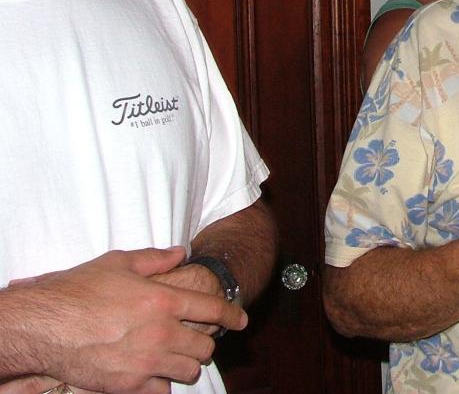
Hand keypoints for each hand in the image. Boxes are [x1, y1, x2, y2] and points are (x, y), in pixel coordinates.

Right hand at [7, 247, 246, 392]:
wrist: (44, 325)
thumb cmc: (79, 290)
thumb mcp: (120, 262)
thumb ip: (156, 258)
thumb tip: (181, 252)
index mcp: (165, 301)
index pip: (213, 310)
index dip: (233, 315)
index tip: (242, 321)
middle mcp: (162, 333)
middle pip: (205, 347)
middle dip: (205, 343)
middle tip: (196, 339)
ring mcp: (146, 362)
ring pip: (188, 371)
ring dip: (187, 364)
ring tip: (177, 357)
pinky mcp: (128, 385)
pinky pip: (162, 391)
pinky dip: (162, 384)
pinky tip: (153, 374)